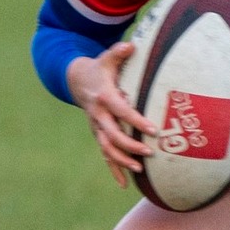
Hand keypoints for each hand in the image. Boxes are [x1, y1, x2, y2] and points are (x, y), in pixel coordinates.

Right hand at [68, 42, 154, 189]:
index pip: (121, 111)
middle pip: (112, 134)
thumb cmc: (100, 69)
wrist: (76, 80)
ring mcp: (96, 127)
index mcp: (104, 97)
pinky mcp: (98, 135)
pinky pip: (105, 155)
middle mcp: (98, 115)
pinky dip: (114, 169)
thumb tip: (131, 45)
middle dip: (130, 145)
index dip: (136, 121)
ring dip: (122, 160)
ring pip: (107, 148)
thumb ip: (119, 52)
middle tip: (150, 152)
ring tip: (140, 170)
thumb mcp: (106, 58)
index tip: (153, 130)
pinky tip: (125, 184)